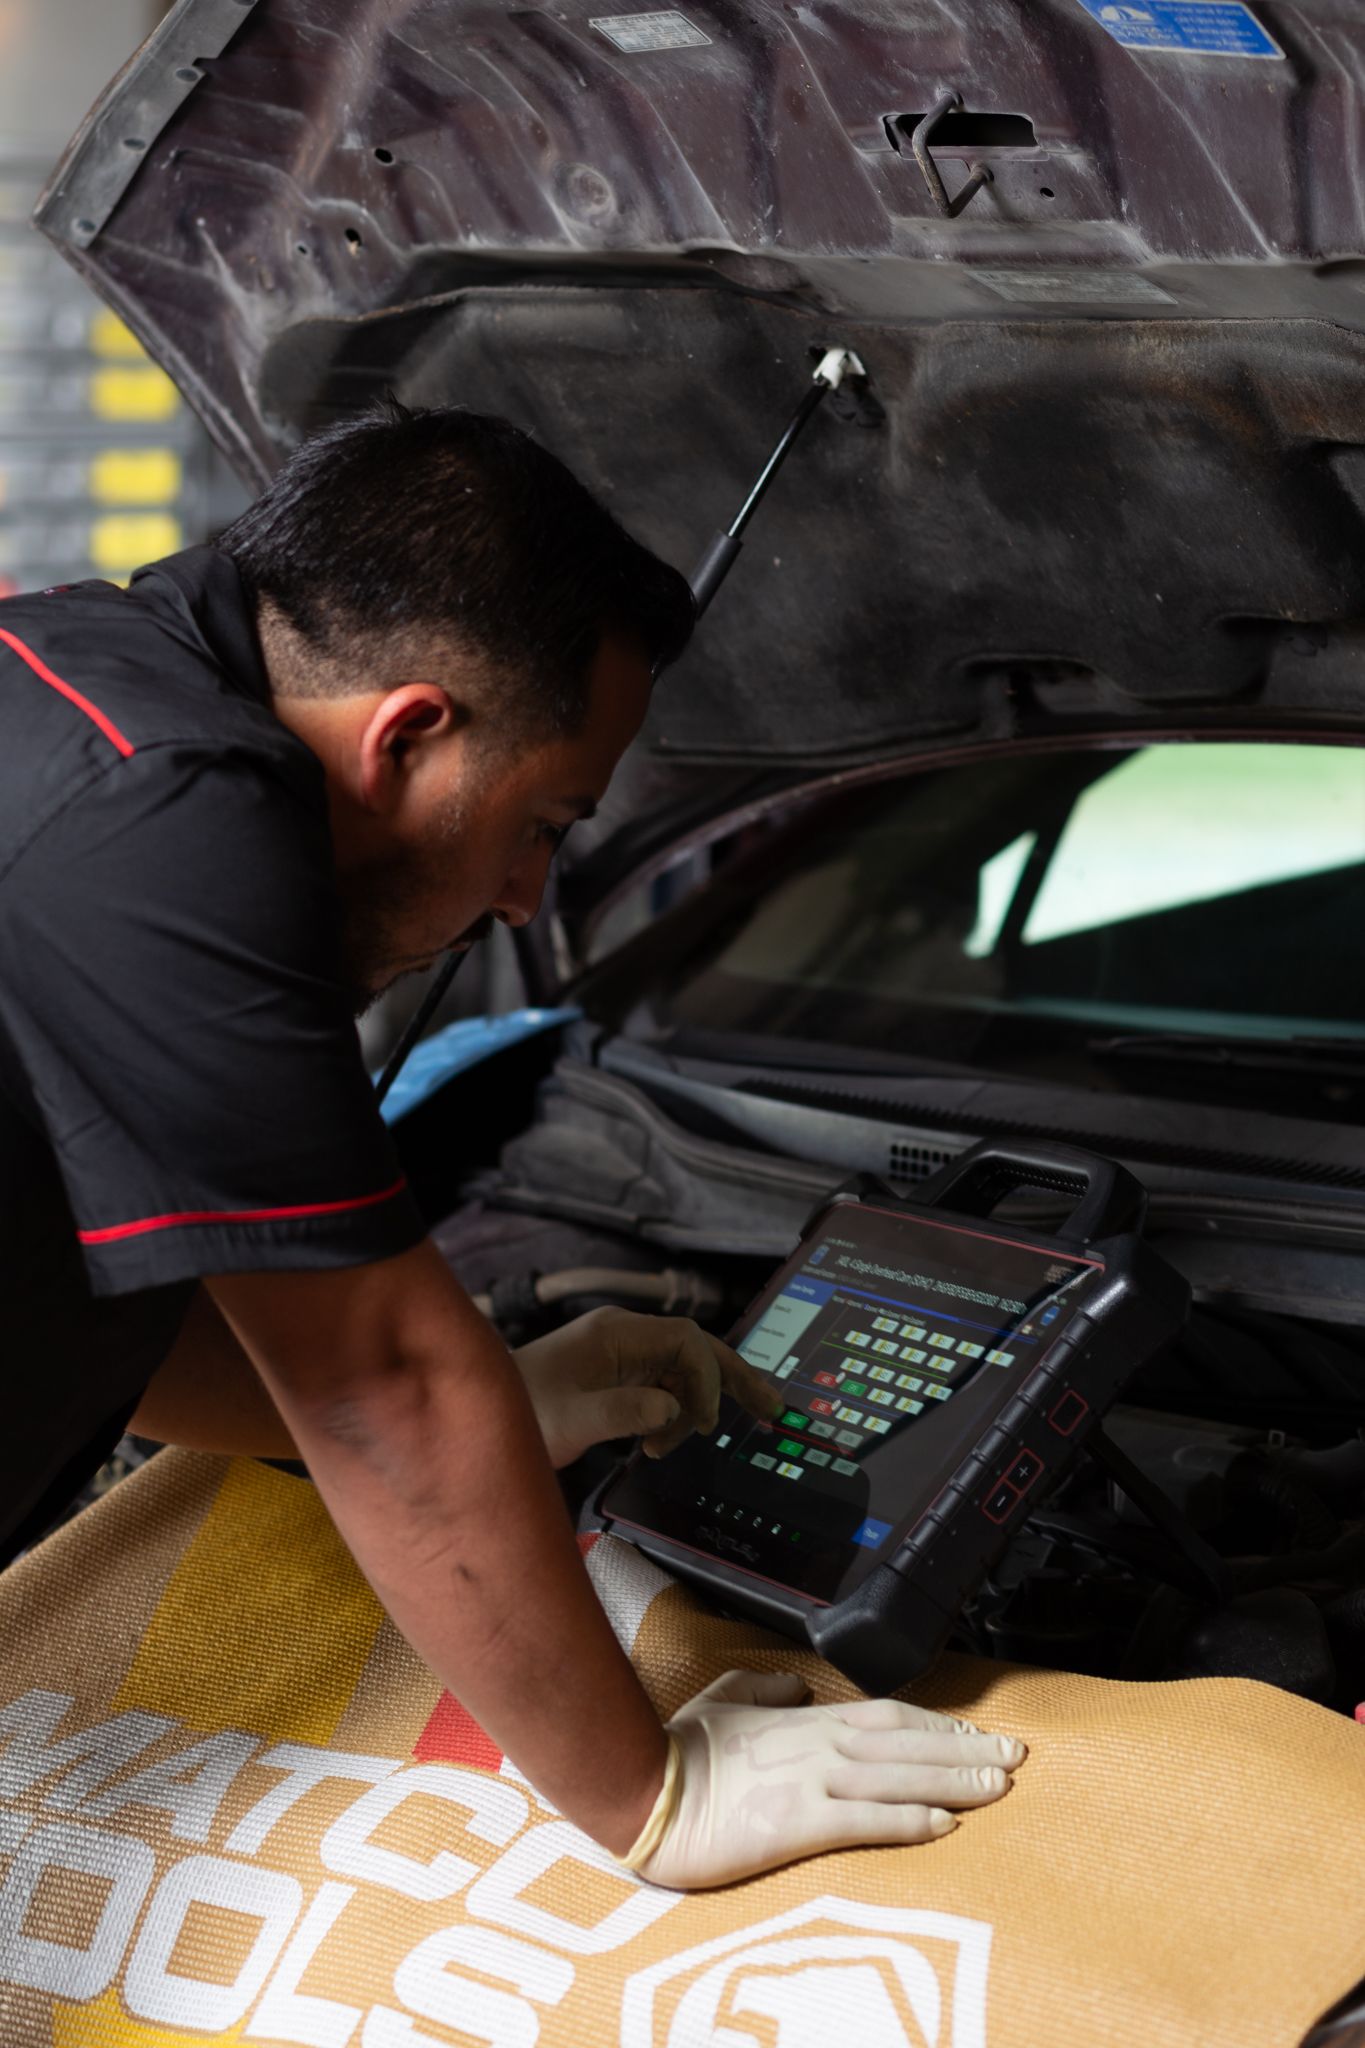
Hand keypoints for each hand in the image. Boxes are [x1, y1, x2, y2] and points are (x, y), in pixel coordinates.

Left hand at [512, 1305, 782, 1467]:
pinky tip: (660, 1442)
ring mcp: (619, 1356)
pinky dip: (672, 1413)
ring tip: (678, 1444)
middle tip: (772, 1408)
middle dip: (733, 1378)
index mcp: (616, 1334)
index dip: (706, 1378)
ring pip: (681, 1371)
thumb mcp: (572, 1419)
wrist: (477, 1416)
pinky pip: (662, 1387)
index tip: (702, 1423)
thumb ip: (626, 1411)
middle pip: (695, 1348)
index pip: (686, 1340)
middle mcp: (623, 1337)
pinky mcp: (614, 1377)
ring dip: (693, 1406)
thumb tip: (672, 1408)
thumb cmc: (519, 1413)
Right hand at [623, 1669, 1026, 1888]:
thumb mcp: (722, 1699)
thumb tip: (796, 1690)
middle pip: (908, 1743)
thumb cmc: (678, 1751)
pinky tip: (944, 1824)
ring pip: (900, 1777)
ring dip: (954, 1780)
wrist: (644, 1791)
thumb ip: (763, 1690)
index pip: (887, 1715)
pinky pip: (866, 1820)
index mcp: (803, 1720)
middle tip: (1014, 1756)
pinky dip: (909, 1820)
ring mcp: (811, 1782)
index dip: (936, 1725)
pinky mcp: (799, 1821)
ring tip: (998, 1787)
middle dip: (965, 1750)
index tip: (974, 1734)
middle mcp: (817, 1745)